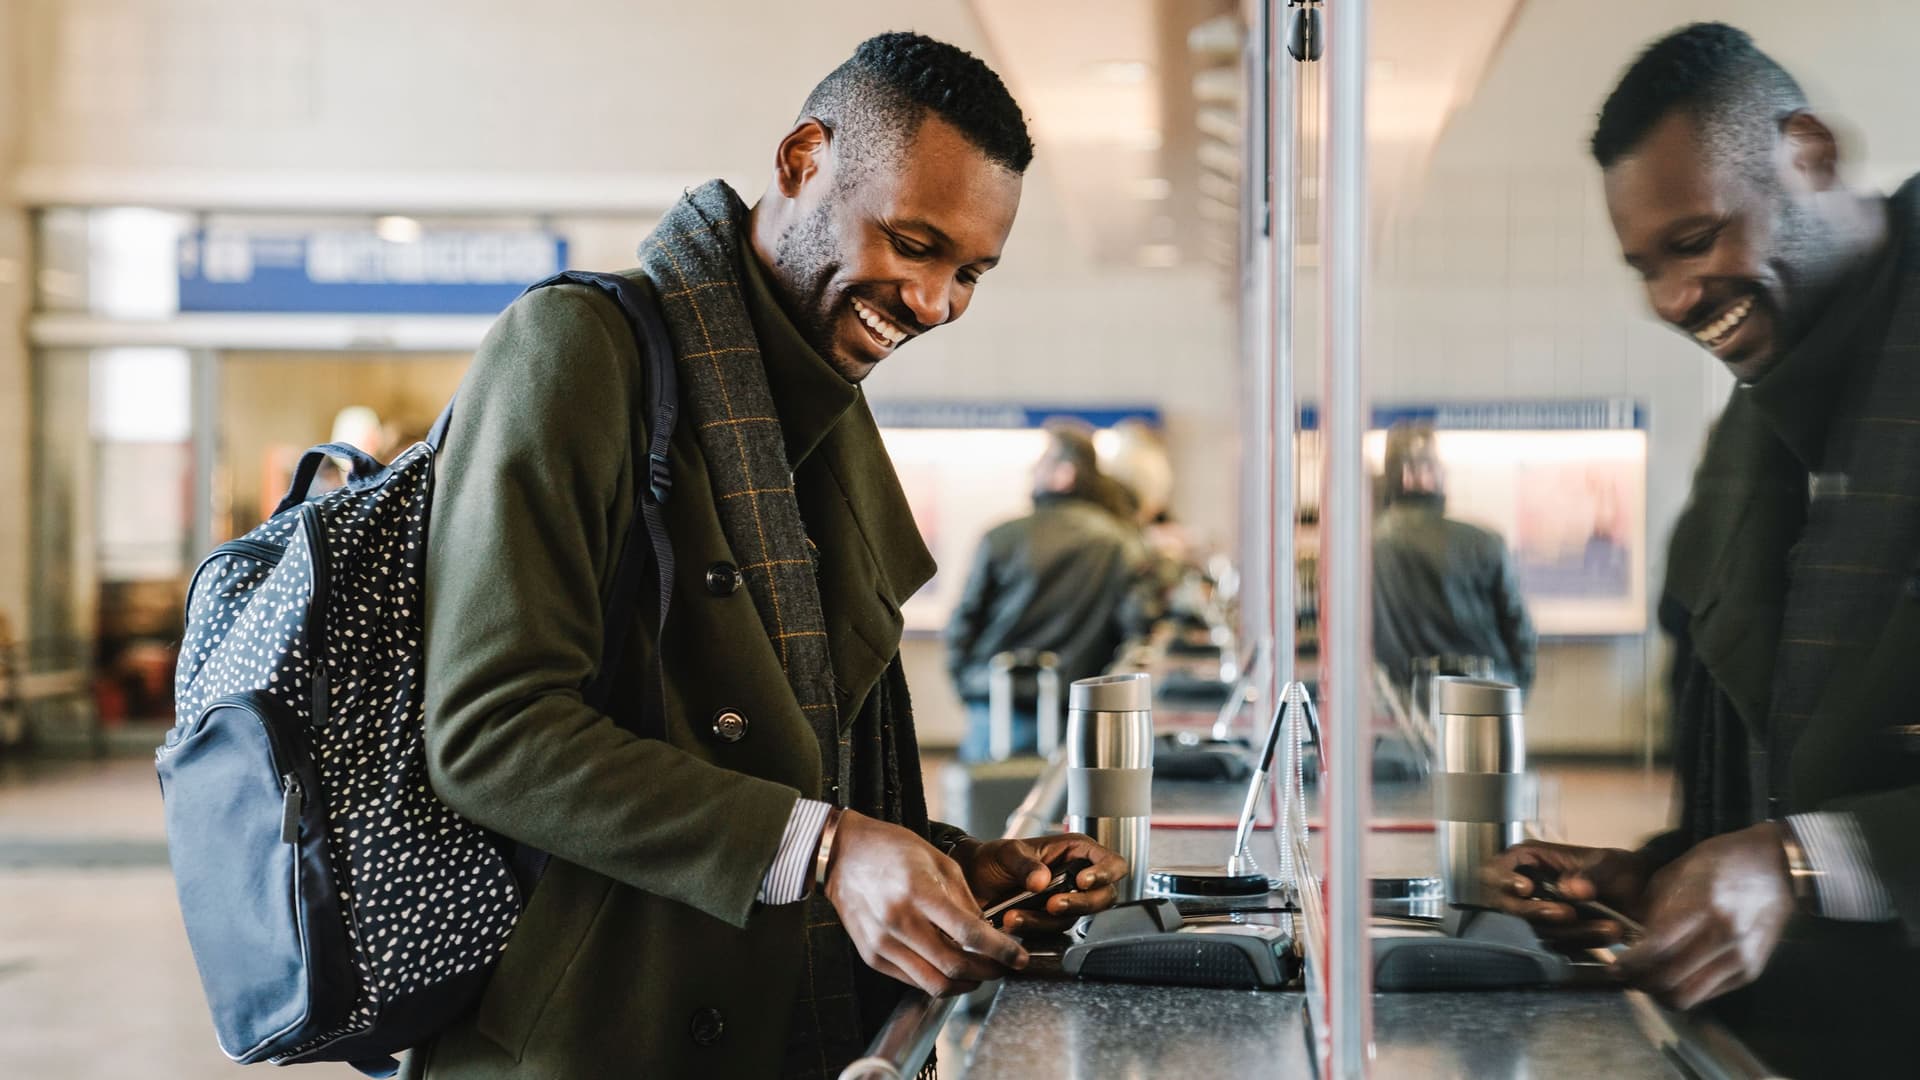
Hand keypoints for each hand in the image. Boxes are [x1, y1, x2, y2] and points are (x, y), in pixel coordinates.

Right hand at [823, 810, 1028, 996]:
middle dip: (988, 972)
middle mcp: (899, 921)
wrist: (842, 854)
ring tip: (980, 972)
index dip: (1000, 951)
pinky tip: (949, 968)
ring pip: (934, 983)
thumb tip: (988, 932)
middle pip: (955, 966)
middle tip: (1004, 967)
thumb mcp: (937, 861)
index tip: (1019, 957)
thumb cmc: (891, 849)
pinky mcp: (871, 956)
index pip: (969, 934)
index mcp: (919, 892)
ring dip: (965, 984)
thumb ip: (965, 899)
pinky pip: (912, 981)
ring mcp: (882, 943)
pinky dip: (938, 980)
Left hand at [951, 833, 1129, 934]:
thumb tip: (1042, 880)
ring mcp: (1066, 903)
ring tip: (1014, 914)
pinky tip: (1013, 921)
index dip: (1105, 874)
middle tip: (1052, 904)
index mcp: (1076, 852)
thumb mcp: (1007, 853)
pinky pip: (1054, 933)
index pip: (1112, 864)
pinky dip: (1033, 929)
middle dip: (1079, 904)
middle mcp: (1077, 878)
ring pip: (1075, 919)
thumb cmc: (992, 859)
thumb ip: (1025, 863)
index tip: (1083, 880)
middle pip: (1103, 898)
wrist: (971, 883)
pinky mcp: (1051, 924)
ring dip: (1045, 920)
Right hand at [1480, 840, 1651, 948]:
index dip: (1503, 880)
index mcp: (1531, 860)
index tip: (1525, 888)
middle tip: (1568, 914)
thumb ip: (1590, 874)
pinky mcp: (1554, 937)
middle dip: (1536, 913)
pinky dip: (1581, 945)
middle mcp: (1528, 888)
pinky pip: (1555, 946)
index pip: (1496, 869)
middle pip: (1507, 906)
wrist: (1647, 899)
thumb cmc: (1623, 870)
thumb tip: (1567, 889)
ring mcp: (1539, 915)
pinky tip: (1605, 936)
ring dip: (1570, 932)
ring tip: (1609, 927)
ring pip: (1533, 930)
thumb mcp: (1610, 864)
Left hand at [1615, 823, 1794, 1009]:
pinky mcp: (1751, 971)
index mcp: (1700, 905)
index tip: (1614, 964)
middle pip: (1668, 979)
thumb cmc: (1720, 862)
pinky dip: (1686, 991)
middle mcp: (1722, 936)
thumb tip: (1628, 936)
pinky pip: (1708, 994)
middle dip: (1638, 982)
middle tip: (1625, 976)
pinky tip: (1675, 979)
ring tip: (1648, 982)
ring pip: (1688, 996)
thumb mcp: (1678, 873)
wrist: (1777, 866)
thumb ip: (1652, 906)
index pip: (1655, 948)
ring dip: (1660, 994)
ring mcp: (1739, 957)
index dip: (1629, 963)